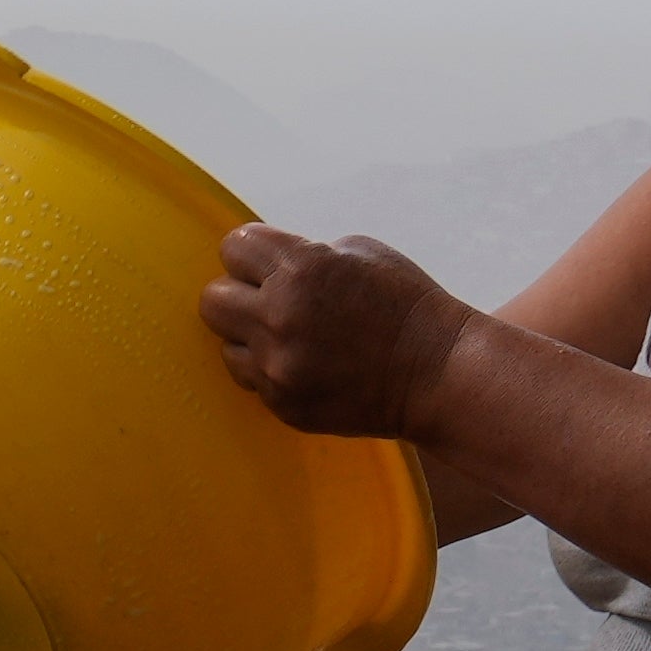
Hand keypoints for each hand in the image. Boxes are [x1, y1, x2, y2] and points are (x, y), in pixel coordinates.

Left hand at [197, 226, 467, 436]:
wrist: (439, 373)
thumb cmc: (405, 305)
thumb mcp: (360, 254)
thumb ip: (304, 255)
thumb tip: (264, 264)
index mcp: (302, 268)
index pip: (233, 247)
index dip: (250, 254)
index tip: (266, 264)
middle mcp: (280, 316)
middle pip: (212, 299)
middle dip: (237, 294)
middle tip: (267, 301)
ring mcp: (278, 366)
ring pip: (224, 344)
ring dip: (249, 338)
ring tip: (290, 337)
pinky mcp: (282, 403)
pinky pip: (250, 379)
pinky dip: (269, 370)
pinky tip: (304, 364)